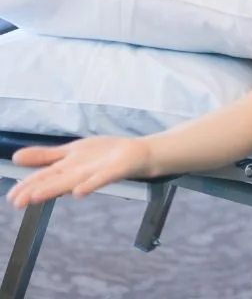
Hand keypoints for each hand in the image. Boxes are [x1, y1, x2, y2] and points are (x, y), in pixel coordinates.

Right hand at [7, 137, 154, 208]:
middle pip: (56, 181)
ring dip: (56, 189)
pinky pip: (102, 178)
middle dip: (37, 191)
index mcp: (67, 167)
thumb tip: (15, 157)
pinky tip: (79, 192)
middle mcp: (79, 172)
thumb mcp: (70, 151)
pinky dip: (90, 184)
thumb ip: (45, 156)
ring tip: (38, 197)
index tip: (11, 198)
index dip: (28, 186)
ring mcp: (96, 172)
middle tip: (18, 202)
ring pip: (73, 181)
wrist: (136, 154)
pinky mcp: (114, 170)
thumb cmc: (101, 156)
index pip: (44, 176)